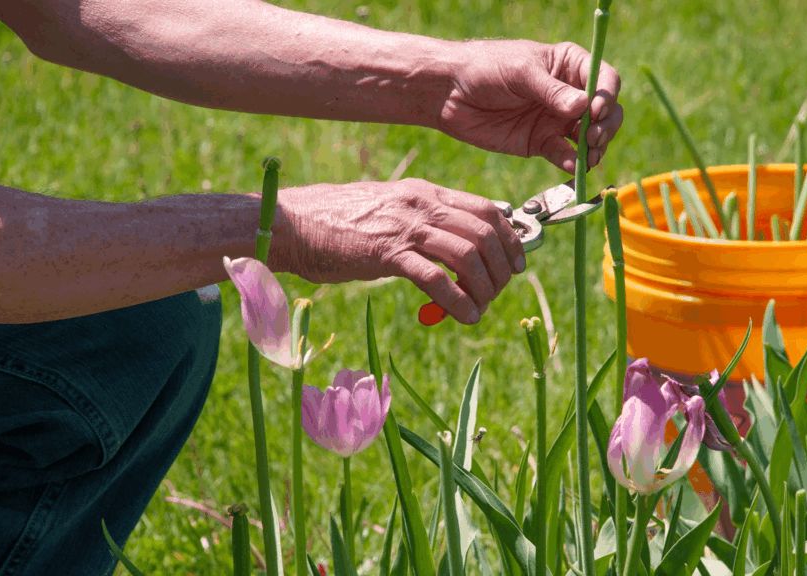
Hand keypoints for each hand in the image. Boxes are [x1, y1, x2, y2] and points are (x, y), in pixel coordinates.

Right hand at [270, 179, 525, 324]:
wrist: (291, 223)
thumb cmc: (336, 225)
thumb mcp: (389, 216)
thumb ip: (421, 229)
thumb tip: (451, 260)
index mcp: (425, 192)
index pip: (487, 209)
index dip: (510, 238)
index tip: (516, 264)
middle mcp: (422, 204)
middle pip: (486, 233)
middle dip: (501, 268)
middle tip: (496, 292)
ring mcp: (405, 227)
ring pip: (469, 255)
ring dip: (484, 287)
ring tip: (479, 308)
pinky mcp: (387, 253)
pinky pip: (437, 279)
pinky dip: (458, 301)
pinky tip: (463, 316)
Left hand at [437, 39, 622, 173]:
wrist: (450, 93)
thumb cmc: (485, 68)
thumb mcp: (521, 72)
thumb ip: (552, 91)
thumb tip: (584, 108)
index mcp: (569, 66)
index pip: (605, 79)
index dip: (607, 96)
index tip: (594, 111)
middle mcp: (569, 94)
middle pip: (605, 113)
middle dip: (606, 127)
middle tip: (591, 137)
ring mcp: (557, 121)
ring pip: (590, 138)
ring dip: (594, 149)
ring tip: (587, 156)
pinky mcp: (541, 143)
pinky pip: (565, 156)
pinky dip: (573, 163)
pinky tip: (573, 167)